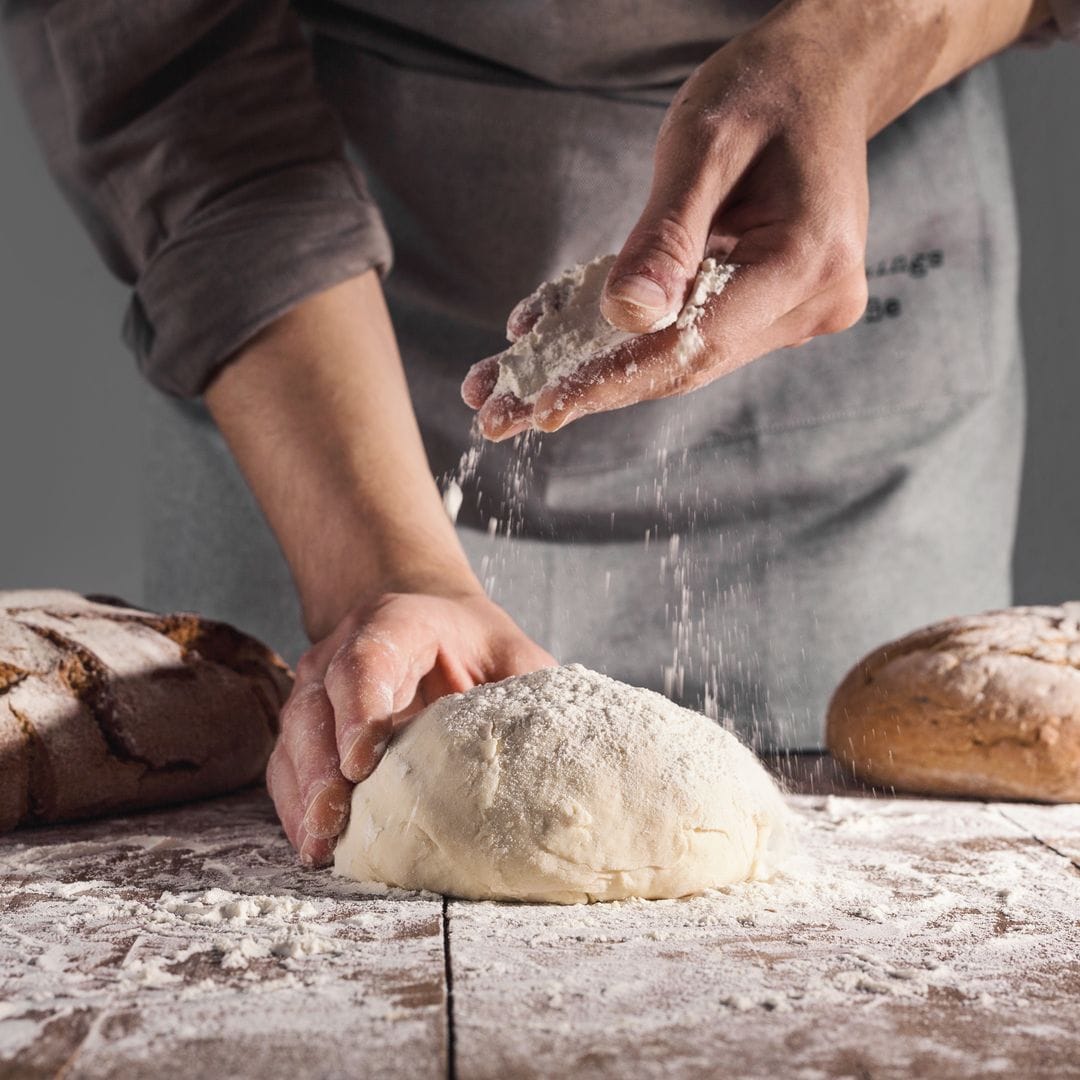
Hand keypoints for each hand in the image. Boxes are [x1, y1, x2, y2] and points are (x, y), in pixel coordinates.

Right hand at [265, 590, 554, 865]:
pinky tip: (313, 844)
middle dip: (321, 768)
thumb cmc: (477, 647)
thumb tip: (557, 757)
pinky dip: (295, 806)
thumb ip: (528, 694)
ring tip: (319, 846)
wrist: (433, 625)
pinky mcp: (309, 725)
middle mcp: (343, 649)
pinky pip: (287, 765)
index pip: (366, 661)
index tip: (362, 763)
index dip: (360, 709)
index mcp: (398, 622)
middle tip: (333, 820)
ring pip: (294, 739)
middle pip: (317, 706)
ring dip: (302, 795)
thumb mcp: (513, 656)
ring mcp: (319, 687)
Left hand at [463, 0, 1046, 440]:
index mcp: (806, 262)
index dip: (615, 378)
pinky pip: (691, 336)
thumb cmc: (765, 92)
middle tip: (505, 413)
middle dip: (592, 388)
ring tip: (516, 389)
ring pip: (683, 360)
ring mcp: (796, 314)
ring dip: (600, 373)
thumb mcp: (704, 146)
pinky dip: (627, 343)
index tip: (546, 406)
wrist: (823, 78)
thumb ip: (665, 236)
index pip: (694, 342)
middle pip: (685, 366)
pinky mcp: (773, 312)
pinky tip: (563, 348)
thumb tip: (626, 318)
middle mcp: (811, 305)